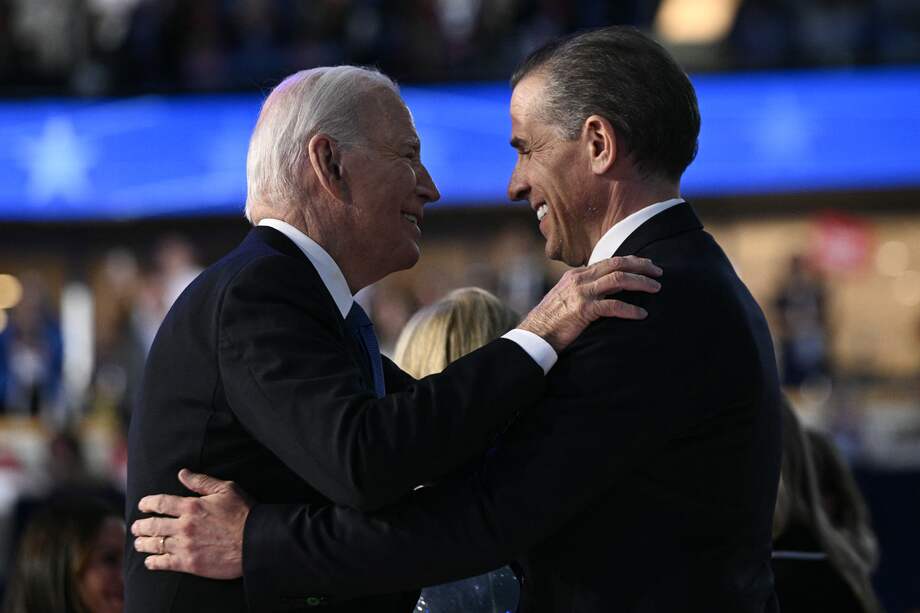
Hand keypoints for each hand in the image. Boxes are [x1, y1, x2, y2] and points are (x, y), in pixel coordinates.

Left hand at [132, 469, 251, 578]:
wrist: (255, 541)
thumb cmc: (243, 513)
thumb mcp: (226, 489)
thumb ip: (201, 482)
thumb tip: (182, 473)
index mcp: (192, 506)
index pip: (160, 503)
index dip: (148, 503)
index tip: (142, 505)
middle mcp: (184, 526)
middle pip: (153, 525)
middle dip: (141, 526)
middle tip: (136, 527)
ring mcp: (186, 546)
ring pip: (155, 544)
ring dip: (143, 543)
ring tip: (139, 543)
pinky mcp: (190, 563)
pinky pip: (164, 563)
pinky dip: (153, 562)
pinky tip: (150, 561)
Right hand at [518, 255, 661, 351]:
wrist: (535, 335)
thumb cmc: (552, 321)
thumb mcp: (567, 298)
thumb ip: (584, 291)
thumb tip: (605, 292)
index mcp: (576, 275)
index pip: (609, 261)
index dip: (631, 261)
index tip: (647, 264)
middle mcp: (579, 279)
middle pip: (617, 264)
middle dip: (641, 266)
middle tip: (659, 271)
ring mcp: (581, 293)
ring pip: (618, 280)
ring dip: (641, 282)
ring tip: (656, 288)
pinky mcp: (583, 310)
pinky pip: (613, 306)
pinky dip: (630, 309)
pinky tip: (642, 314)